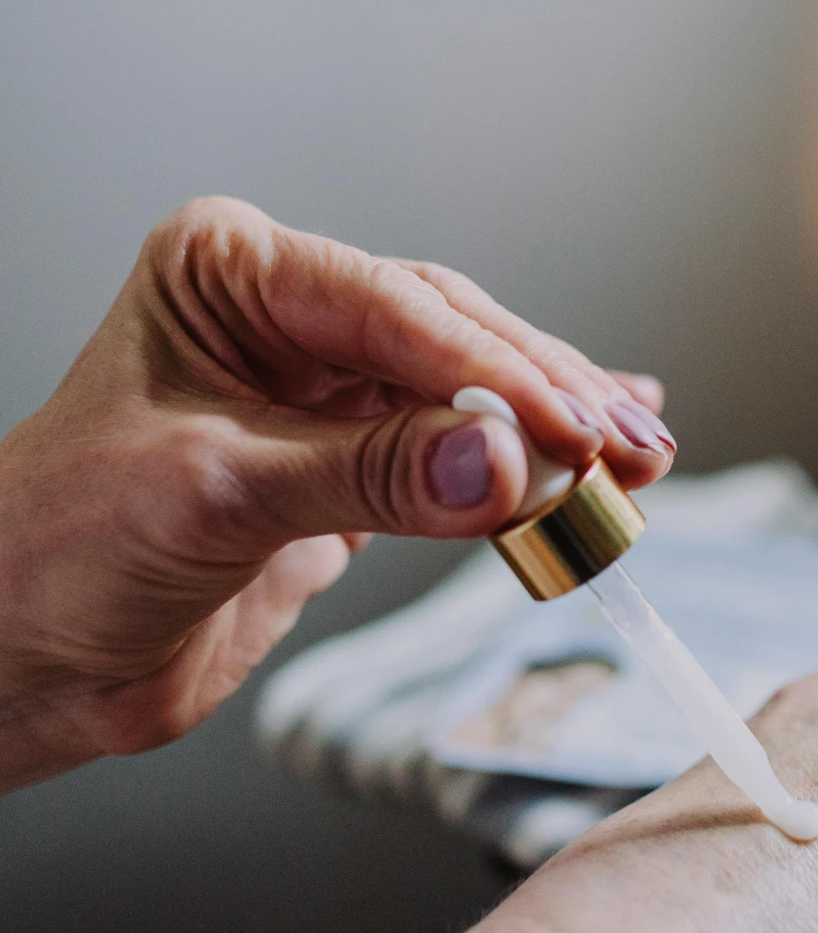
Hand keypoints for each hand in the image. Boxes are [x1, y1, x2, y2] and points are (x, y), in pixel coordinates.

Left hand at [0, 197, 675, 789]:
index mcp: (230, 271)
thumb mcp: (218, 496)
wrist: (25, 661)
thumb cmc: (60, 551)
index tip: (575, 429)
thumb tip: (503, 467)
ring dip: (555, 430)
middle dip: (545, 396)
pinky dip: (530, 460)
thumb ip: (369, 476)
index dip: (495, 372)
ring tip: (641, 459)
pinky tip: (605, 446)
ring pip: (468, 392)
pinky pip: (460, 449)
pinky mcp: (351, 460)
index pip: (394, 307)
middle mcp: (283, 311)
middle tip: (629, 448)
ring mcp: (322, 385)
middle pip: (450, 337)